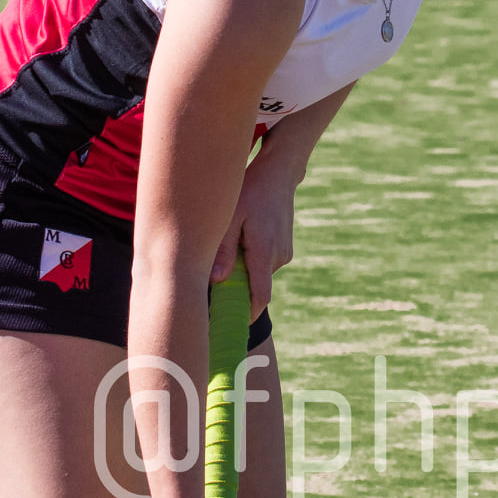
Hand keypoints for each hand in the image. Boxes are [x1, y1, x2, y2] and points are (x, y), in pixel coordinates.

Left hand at [209, 149, 297, 321]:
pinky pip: (264, 262)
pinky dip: (251, 260)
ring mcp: (284, 251)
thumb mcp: (230, 217)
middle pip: (256, 286)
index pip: (260, 297)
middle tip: (212, 286)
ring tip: (227, 248)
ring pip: (259, 273)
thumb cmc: (250, 191)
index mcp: (265, 251)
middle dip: (237, 289)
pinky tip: (240, 238)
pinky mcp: (284, 246)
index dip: (246, 315)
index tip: (230, 325)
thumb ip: (224, 250)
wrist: (278, 172)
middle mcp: (279, 255)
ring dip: (243, 270)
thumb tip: (216, 281)